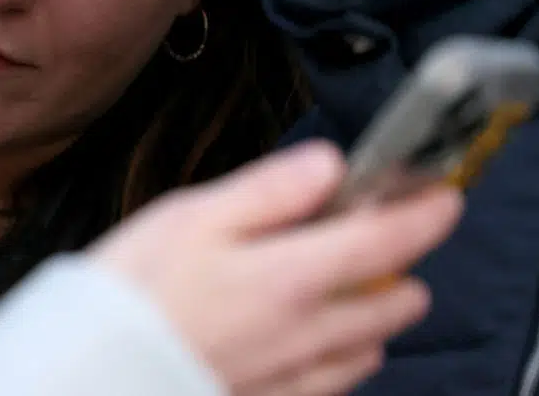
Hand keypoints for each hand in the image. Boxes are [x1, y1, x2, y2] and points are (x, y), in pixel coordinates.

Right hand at [91, 141, 461, 395]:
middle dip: (403, 264)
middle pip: (392, 301)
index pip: (388, 240)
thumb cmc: (136, 289)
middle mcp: (309, 332)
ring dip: (377, 313)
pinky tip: (322, 343)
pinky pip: (334, 384)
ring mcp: (294, 376)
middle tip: (387, 233)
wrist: (94, 369)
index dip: (427, 212)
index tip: (444, 191)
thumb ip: (273, 189)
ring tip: (358, 286)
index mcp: (294, 275)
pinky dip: (344, 357)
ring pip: (369, 347)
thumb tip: (332, 165)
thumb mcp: (197, 214)